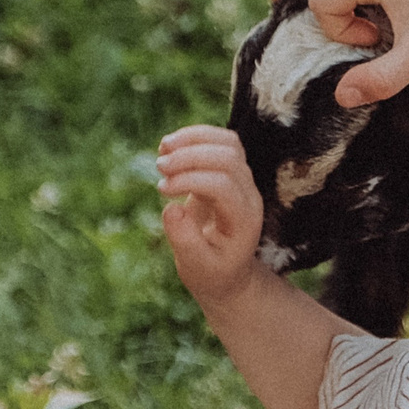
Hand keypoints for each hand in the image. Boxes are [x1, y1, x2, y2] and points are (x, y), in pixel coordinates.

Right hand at [158, 127, 268, 304]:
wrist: (227, 271)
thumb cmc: (211, 271)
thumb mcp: (195, 267)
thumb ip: (184, 240)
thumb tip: (171, 208)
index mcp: (244, 220)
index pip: (224, 186)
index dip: (191, 180)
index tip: (162, 190)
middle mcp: (248, 195)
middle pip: (229, 158)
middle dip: (191, 156)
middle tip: (159, 167)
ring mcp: (242, 181)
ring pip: (228, 143)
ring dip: (194, 139)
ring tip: (163, 148)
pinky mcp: (229, 172)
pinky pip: (219, 142)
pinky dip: (195, 137)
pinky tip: (169, 146)